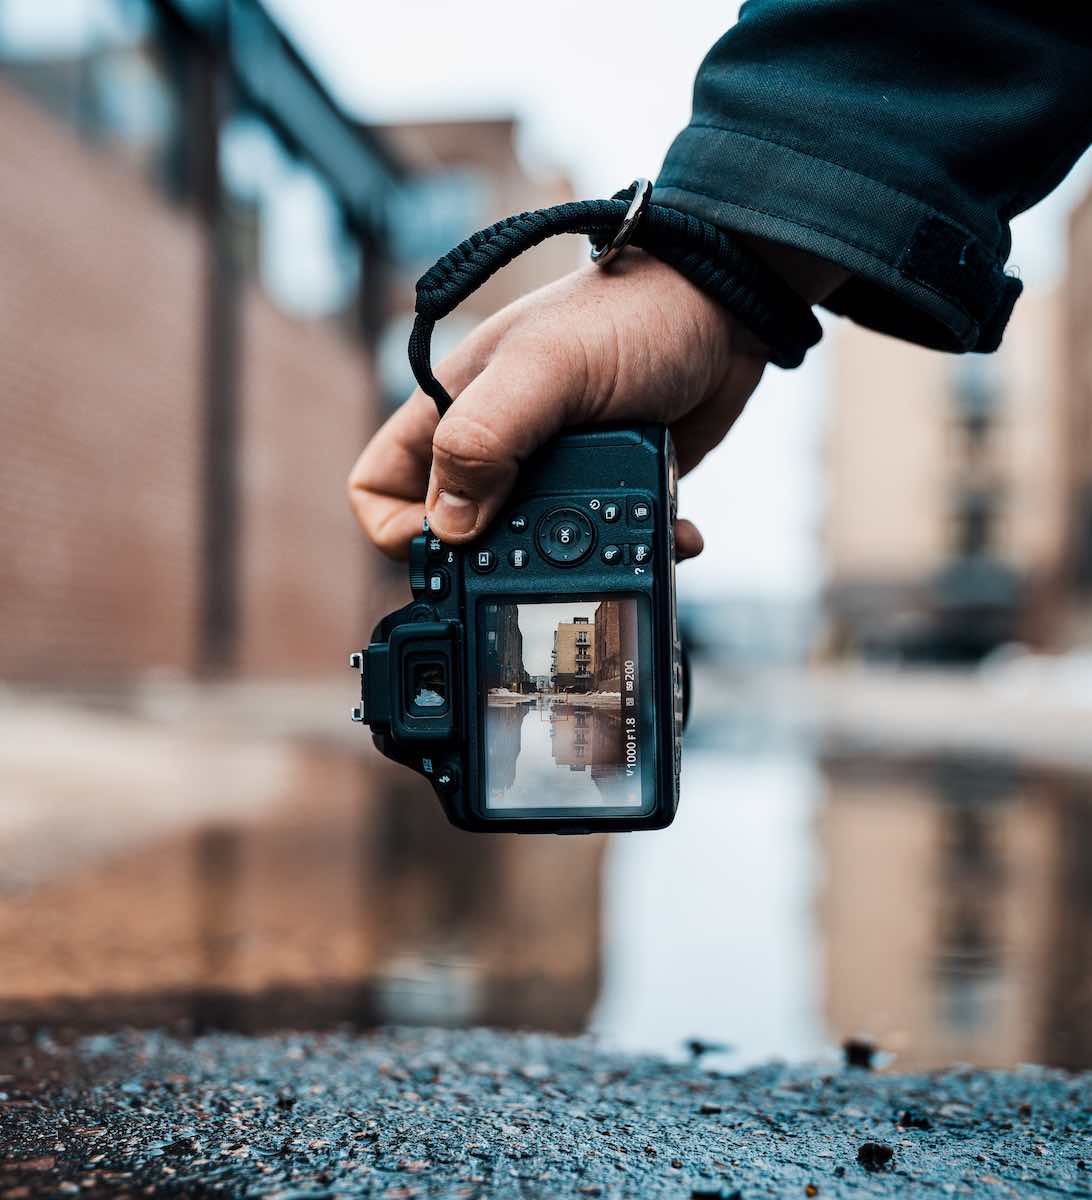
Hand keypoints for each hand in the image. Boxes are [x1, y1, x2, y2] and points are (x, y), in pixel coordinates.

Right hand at [349, 244, 843, 559]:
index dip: (399, 528)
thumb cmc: (632, 313)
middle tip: (551, 559)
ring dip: (575, 564)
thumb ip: (486, 436)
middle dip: (499, 561)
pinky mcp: (603, 490)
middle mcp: (492, 446)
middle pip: (457, 536)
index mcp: (452, 410)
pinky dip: (631, 551)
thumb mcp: (548, 368)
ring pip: (531, 552)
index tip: (453, 547)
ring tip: (625, 544)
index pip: (379, 488)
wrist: (725, 309)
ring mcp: (548, 472)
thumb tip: (450, 525)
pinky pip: (598, 544)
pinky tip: (670, 532)